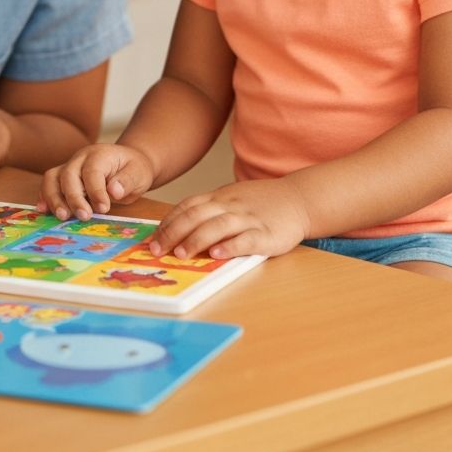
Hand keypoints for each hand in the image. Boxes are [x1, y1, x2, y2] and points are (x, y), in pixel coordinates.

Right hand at [38, 144, 155, 220]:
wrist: (127, 164)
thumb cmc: (134, 169)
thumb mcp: (139, 174)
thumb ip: (127, 181)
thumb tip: (114, 191)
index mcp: (100, 154)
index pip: (93, 172)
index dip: (96, 191)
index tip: (104, 208)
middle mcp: (80, 158)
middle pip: (69, 175)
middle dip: (74, 198)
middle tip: (84, 216)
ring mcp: (69, 166)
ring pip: (52, 178)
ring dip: (54, 198)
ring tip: (62, 216)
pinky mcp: (62, 178)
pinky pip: (48, 184)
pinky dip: (45, 197)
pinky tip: (43, 211)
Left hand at [148, 179, 310, 259]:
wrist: (298, 199)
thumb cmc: (261, 203)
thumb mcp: (232, 199)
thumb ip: (209, 210)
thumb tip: (178, 228)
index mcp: (220, 197)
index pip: (188, 206)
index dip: (168, 222)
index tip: (153, 238)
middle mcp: (230, 205)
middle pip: (197, 215)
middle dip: (173, 232)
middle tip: (157, 249)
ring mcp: (248, 218)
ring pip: (218, 226)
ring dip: (196, 239)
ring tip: (180, 254)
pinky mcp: (266, 234)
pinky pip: (246, 239)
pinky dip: (230, 246)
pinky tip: (217, 254)